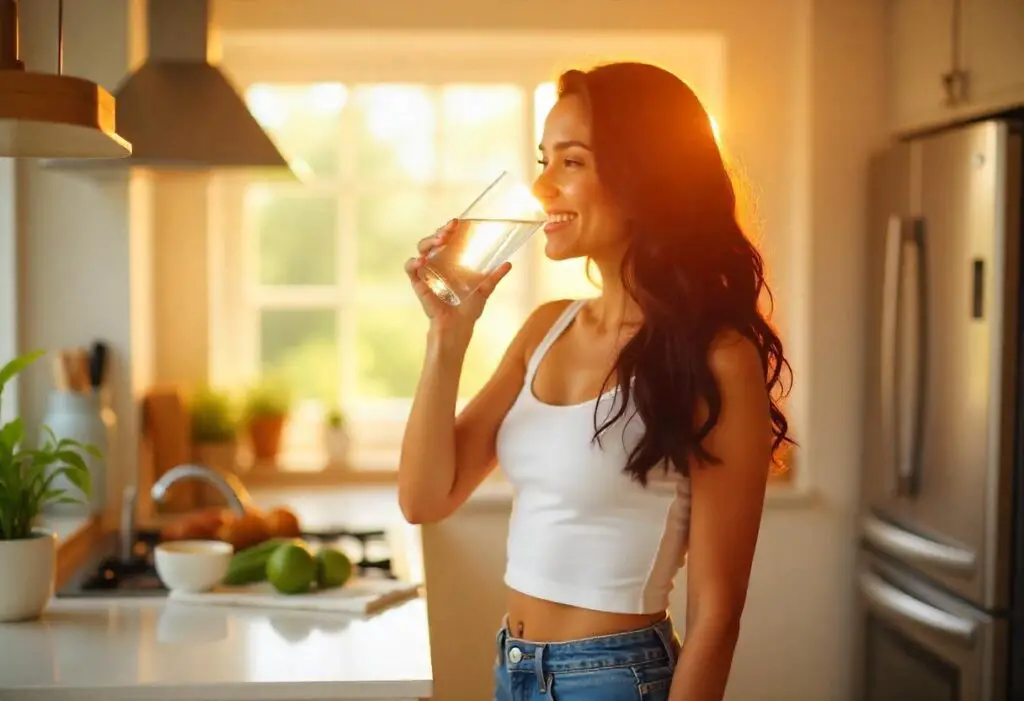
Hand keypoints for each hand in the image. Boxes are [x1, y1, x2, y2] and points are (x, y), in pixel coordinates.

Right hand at [405, 219, 511, 334]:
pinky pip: (410, 268)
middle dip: (440, 232)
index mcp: (450, 261)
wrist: (458, 326)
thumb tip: (509, 263)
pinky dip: (412, 263)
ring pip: (421, 248)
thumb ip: (494, 276)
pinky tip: (421, 261)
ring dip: (428, 242)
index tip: (457, 223)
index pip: (447, 239)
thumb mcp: (484, 289)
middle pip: (433, 240)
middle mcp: (437, 263)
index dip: (450, 229)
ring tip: (439, 241)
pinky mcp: (418, 283)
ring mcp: (426, 271)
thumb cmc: (468, 308)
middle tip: (449, 230)